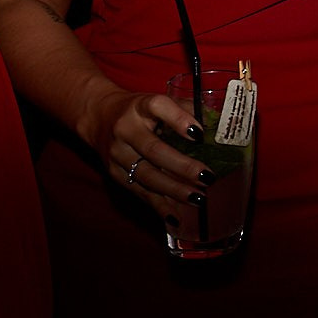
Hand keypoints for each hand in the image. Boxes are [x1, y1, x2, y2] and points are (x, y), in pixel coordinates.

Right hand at [83, 87, 209, 221]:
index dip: (179, 120)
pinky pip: (139, 191)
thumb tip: (219, 122)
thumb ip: (187, 109)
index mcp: (140, 106)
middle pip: (154, 149)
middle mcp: (126, 128)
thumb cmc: (139, 110)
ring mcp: (118, 153)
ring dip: (174, 190)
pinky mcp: (114, 173)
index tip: (199, 134)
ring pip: (146, 175)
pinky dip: (158, 206)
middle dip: (182, 166)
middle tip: (207, 177)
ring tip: (198, 198)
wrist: (98, 117)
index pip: (159, 107)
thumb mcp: (158, 101)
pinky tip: (176, 216)